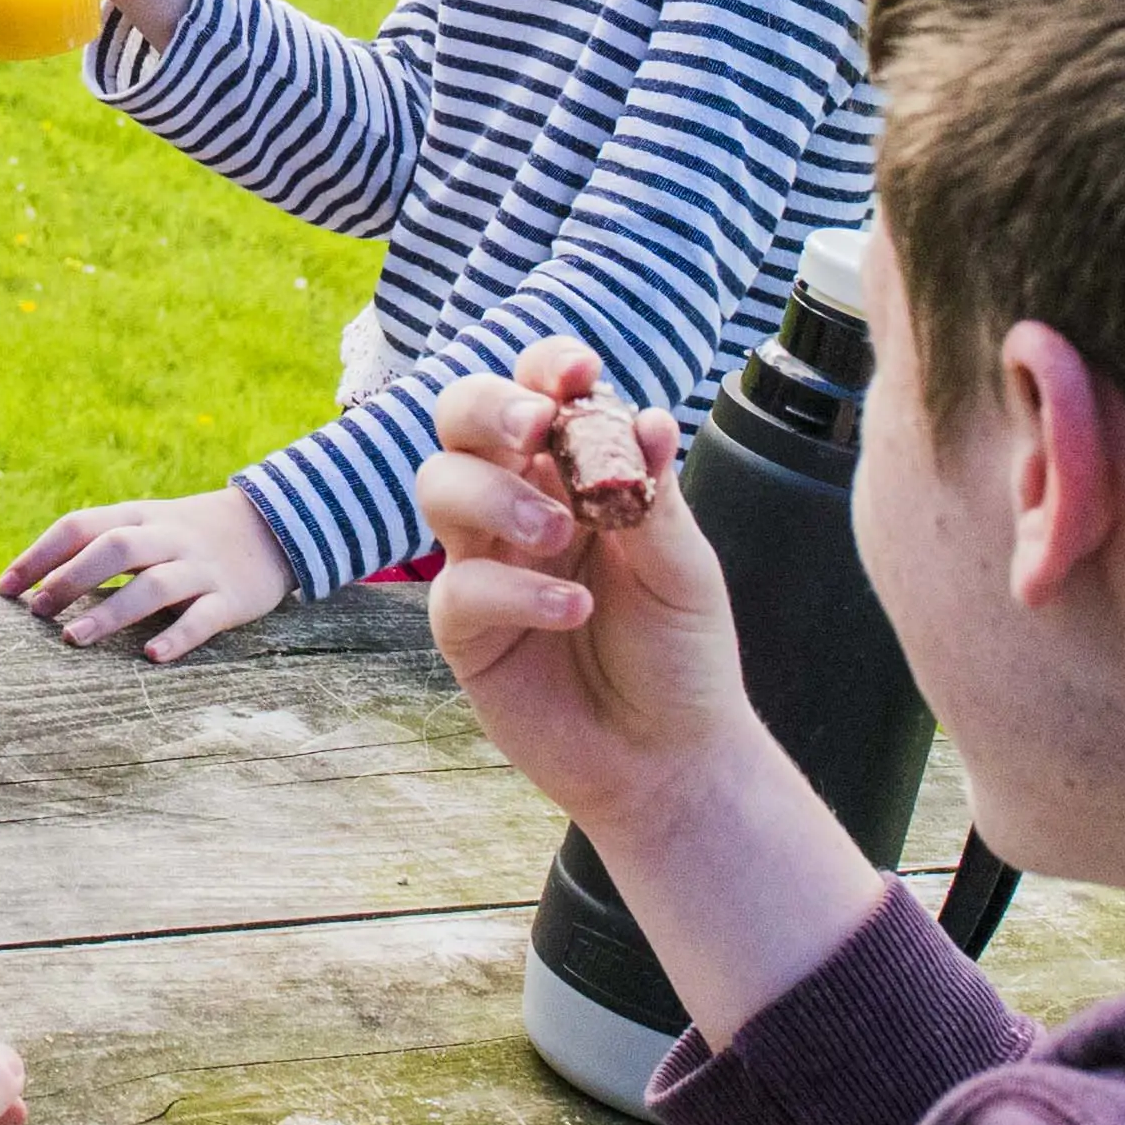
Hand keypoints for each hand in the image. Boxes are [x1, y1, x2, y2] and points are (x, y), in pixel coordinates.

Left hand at [3, 485, 294, 661]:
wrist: (273, 526)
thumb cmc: (187, 536)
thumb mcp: (145, 526)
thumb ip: (98, 545)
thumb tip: (31, 582)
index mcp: (139, 517)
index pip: (80, 526)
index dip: (39, 556)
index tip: (5, 589)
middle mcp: (167, 538)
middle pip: (115, 549)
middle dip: (71, 579)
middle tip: (38, 613)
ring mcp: (201, 568)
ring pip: (154, 585)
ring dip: (111, 612)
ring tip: (75, 639)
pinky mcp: (232, 599)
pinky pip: (203, 618)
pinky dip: (177, 637)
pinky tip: (152, 658)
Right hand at [415, 343, 768, 838]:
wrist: (668, 756)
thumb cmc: (679, 653)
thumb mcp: (684, 567)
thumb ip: (654, 495)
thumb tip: (646, 415)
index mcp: (575, 471)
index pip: (539, 392)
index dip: (545, 368)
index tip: (578, 372)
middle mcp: (520, 502)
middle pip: (461, 418)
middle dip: (489, 407)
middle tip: (535, 429)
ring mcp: (485, 561)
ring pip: (440, 484)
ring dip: (496, 494)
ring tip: (561, 534)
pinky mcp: (465, 629)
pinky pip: (460, 585)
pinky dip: (515, 589)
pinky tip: (572, 612)